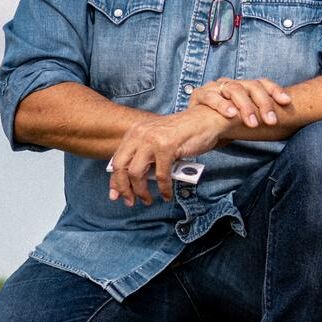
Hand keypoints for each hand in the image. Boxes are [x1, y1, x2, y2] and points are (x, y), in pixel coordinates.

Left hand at [107, 106, 227, 206]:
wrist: (207, 120)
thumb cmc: (185, 134)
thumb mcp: (158, 141)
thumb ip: (145, 156)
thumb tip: (132, 181)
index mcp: (135, 132)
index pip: (117, 159)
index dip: (115, 180)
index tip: (115, 195)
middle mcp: (140, 134)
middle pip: (121, 166)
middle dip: (123, 188)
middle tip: (130, 201)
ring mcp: (152, 140)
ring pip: (136, 173)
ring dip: (141, 191)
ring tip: (148, 200)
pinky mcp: (167, 147)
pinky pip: (160, 175)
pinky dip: (163, 188)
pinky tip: (166, 195)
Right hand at [187, 76, 292, 131]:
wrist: (190, 132)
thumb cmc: (219, 128)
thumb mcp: (242, 123)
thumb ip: (256, 118)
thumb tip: (283, 122)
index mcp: (241, 88)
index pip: (261, 83)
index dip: (275, 90)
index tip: (286, 102)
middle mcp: (229, 84)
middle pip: (251, 85)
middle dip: (263, 102)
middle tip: (271, 121)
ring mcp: (214, 88)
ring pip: (234, 88)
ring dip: (245, 106)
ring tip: (252, 122)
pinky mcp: (199, 95)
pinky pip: (211, 97)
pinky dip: (221, 104)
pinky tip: (230, 114)